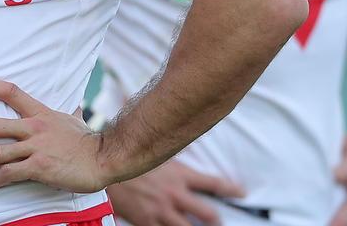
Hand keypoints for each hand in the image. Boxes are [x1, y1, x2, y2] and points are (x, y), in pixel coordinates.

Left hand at [0, 75, 106, 192]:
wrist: (104, 158)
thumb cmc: (87, 141)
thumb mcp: (73, 120)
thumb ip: (65, 115)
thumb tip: (73, 108)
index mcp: (40, 113)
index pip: (10, 92)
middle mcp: (34, 127)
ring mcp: (36, 147)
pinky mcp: (40, 166)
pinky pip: (10, 173)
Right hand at [108, 159, 244, 225]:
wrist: (105, 167)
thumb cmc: (130, 155)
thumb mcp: (157, 149)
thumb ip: (173, 147)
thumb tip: (186, 130)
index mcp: (179, 175)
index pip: (213, 183)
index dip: (230, 189)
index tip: (241, 193)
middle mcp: (175, 194)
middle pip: (206, 213)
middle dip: (216, 219)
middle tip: (220, 220)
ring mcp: (162, 210)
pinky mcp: (147, 221)